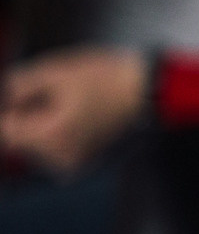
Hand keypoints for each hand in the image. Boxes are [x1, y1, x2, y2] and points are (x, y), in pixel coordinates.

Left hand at [1, 47, 145, 173]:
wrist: (150, 91)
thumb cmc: (108, 78)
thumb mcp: (56, 70)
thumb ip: (19, 84)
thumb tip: (8, 97)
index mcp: (51, 136)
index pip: (7, 130)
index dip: (15, 108)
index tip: (31, 94)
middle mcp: (61, 158)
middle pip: (23, 139)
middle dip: (32, 116)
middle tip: (59, 94)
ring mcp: (75, 163)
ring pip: (40, 145)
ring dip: (47, 125)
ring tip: (75, 103)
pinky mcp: (86, 163)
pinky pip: (59, 150)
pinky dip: (63, 134)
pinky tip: (83, 116)